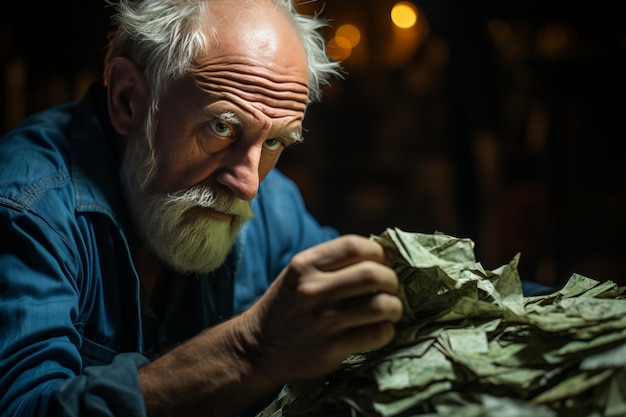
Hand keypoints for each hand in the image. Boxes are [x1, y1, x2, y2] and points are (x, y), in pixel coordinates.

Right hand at [242, 234, 402, 381]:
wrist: (257, 347)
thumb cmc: (287, 306)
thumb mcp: (299, 274)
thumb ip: (332, 263)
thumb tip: (381, 255)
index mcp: (305, 265)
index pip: (354, 245)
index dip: (378, 252)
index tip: (383, 262)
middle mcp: (312, 289)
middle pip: (372, 274)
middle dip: (391, 280)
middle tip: (391, 287)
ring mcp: (322, 320)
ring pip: (380, 305)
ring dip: (395, 306)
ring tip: (391, 309)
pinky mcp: (331, 348)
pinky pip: (376, 334)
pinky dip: (386, 331)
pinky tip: (380, 329)